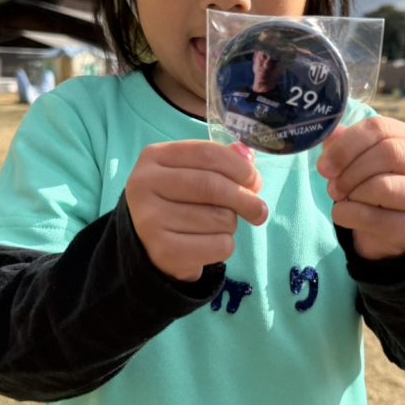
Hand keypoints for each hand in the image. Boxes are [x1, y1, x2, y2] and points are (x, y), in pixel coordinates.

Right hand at [126, 141, 267, 281]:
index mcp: (154, 157)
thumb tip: (247, 155)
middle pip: (212, 185)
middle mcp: (144, 185)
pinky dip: (224, 246)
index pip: (207, 153)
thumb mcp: (191, 174)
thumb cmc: (178, 202)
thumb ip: (220, 162)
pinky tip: (208, 243)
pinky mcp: (163, 251)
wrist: (149, 245)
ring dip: (231, 224)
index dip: (240, 167)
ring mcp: (150, 219)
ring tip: (217, 226)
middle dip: (244, 198)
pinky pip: (218, 245)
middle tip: (259, 210)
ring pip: (219, 218)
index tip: (255, 181)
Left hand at [317, 116, 404, 260]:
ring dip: (352, 193)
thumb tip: (330, 135)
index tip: (324, 165)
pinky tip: (344, 214)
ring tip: (342, 198)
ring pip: (384, 186)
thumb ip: (346, 143)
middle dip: (351, 171)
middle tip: (332, 186)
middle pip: (388, 153)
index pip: (380, 128)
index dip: (346, 145)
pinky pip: (376, 218)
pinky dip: (350, 215)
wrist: (390, 229)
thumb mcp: (362, 159)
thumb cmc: (376, 184)